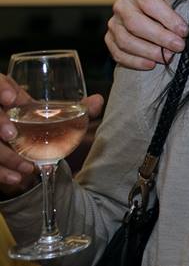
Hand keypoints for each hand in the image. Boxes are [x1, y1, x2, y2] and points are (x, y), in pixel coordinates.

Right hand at [0, 75, 103, 196]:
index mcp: (8, 97)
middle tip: (13, 136)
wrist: (19, 146)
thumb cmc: (36, 125)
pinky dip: (2, 172)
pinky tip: (16, 179)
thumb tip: (98, 101)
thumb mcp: (51, 115)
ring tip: (27, 168)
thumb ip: (77, 109)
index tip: (12, 99)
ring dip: (5, 156)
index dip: (1, 88)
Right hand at [105, 0, 187, 69]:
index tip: (184, 31)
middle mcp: (121, 5)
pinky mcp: (109, 39)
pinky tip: (150, 65)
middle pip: (136, 24)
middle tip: (179, 46)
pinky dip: (134, 61)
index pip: (150, 4)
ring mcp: (113, 23)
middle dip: (160, 37)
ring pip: (126, 41)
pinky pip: (117, 53)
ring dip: (148, 51)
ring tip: (167, 57)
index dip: (168, 18)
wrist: (147, 10)